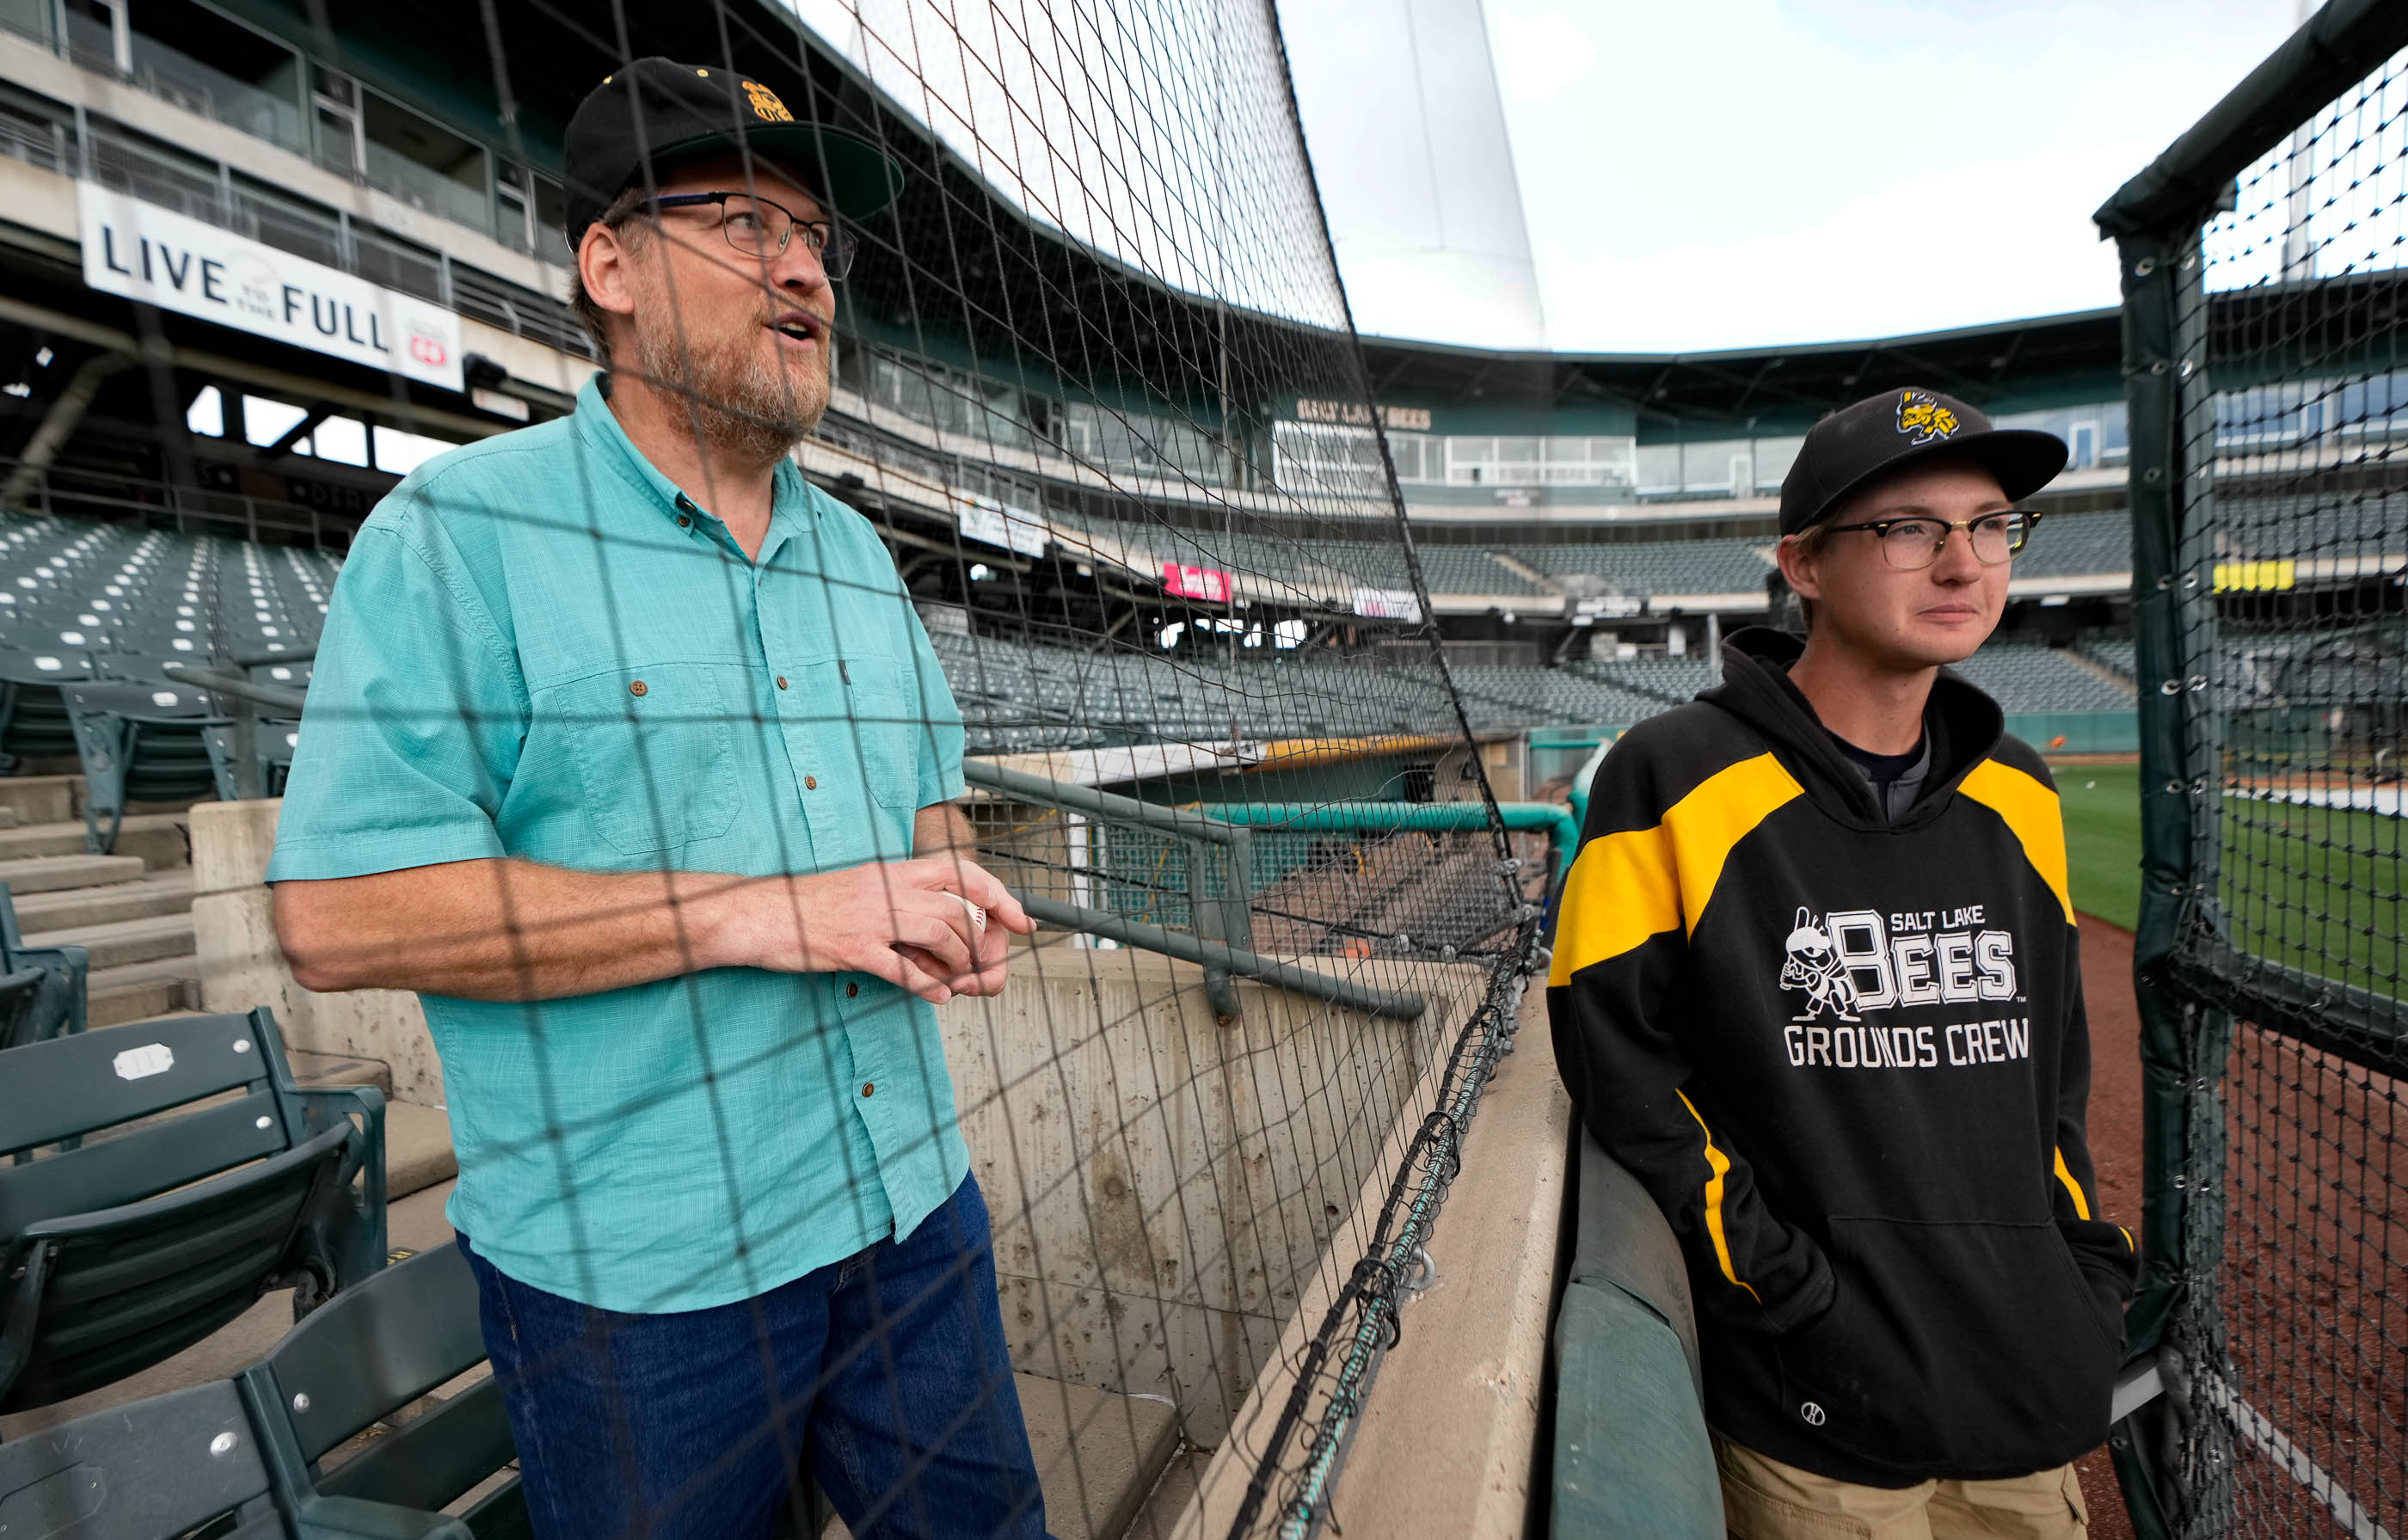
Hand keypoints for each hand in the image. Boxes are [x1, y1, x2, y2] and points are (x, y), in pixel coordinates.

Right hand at [703, 857, 1031, 1003]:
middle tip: (986, 968)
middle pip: (960, 911)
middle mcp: (889, 889)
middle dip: (983, 945)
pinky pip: (905, 969)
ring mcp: (872, 918)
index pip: (963, 874)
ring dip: (960, 965)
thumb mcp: (863, 886)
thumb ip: (902, 897)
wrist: (761, 912)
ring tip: (959, 983)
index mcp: (893, 871)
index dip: (1000, 898)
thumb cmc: (811, 905)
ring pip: (942, 937)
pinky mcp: (853, 948)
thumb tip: (942, 920)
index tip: (1023, 922)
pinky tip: (937, 997)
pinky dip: (928, 987)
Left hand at [899, 857, 1033, 998]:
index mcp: (989, 946)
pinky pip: (920, 974)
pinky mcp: (923, 958)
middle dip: (947, 978)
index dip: (980, 984)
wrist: (929, 873)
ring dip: (928, 971)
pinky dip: (914, 963)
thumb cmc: (959, 879)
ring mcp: (947, 960)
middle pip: (965, 986)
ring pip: (941, 983)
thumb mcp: (984, 884)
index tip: (961, 981)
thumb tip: (1029, 927)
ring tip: (915, 950)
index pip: (992, 980)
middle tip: (931, 966)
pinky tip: (908, 947)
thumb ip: (1006, 905)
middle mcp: (969, 957)